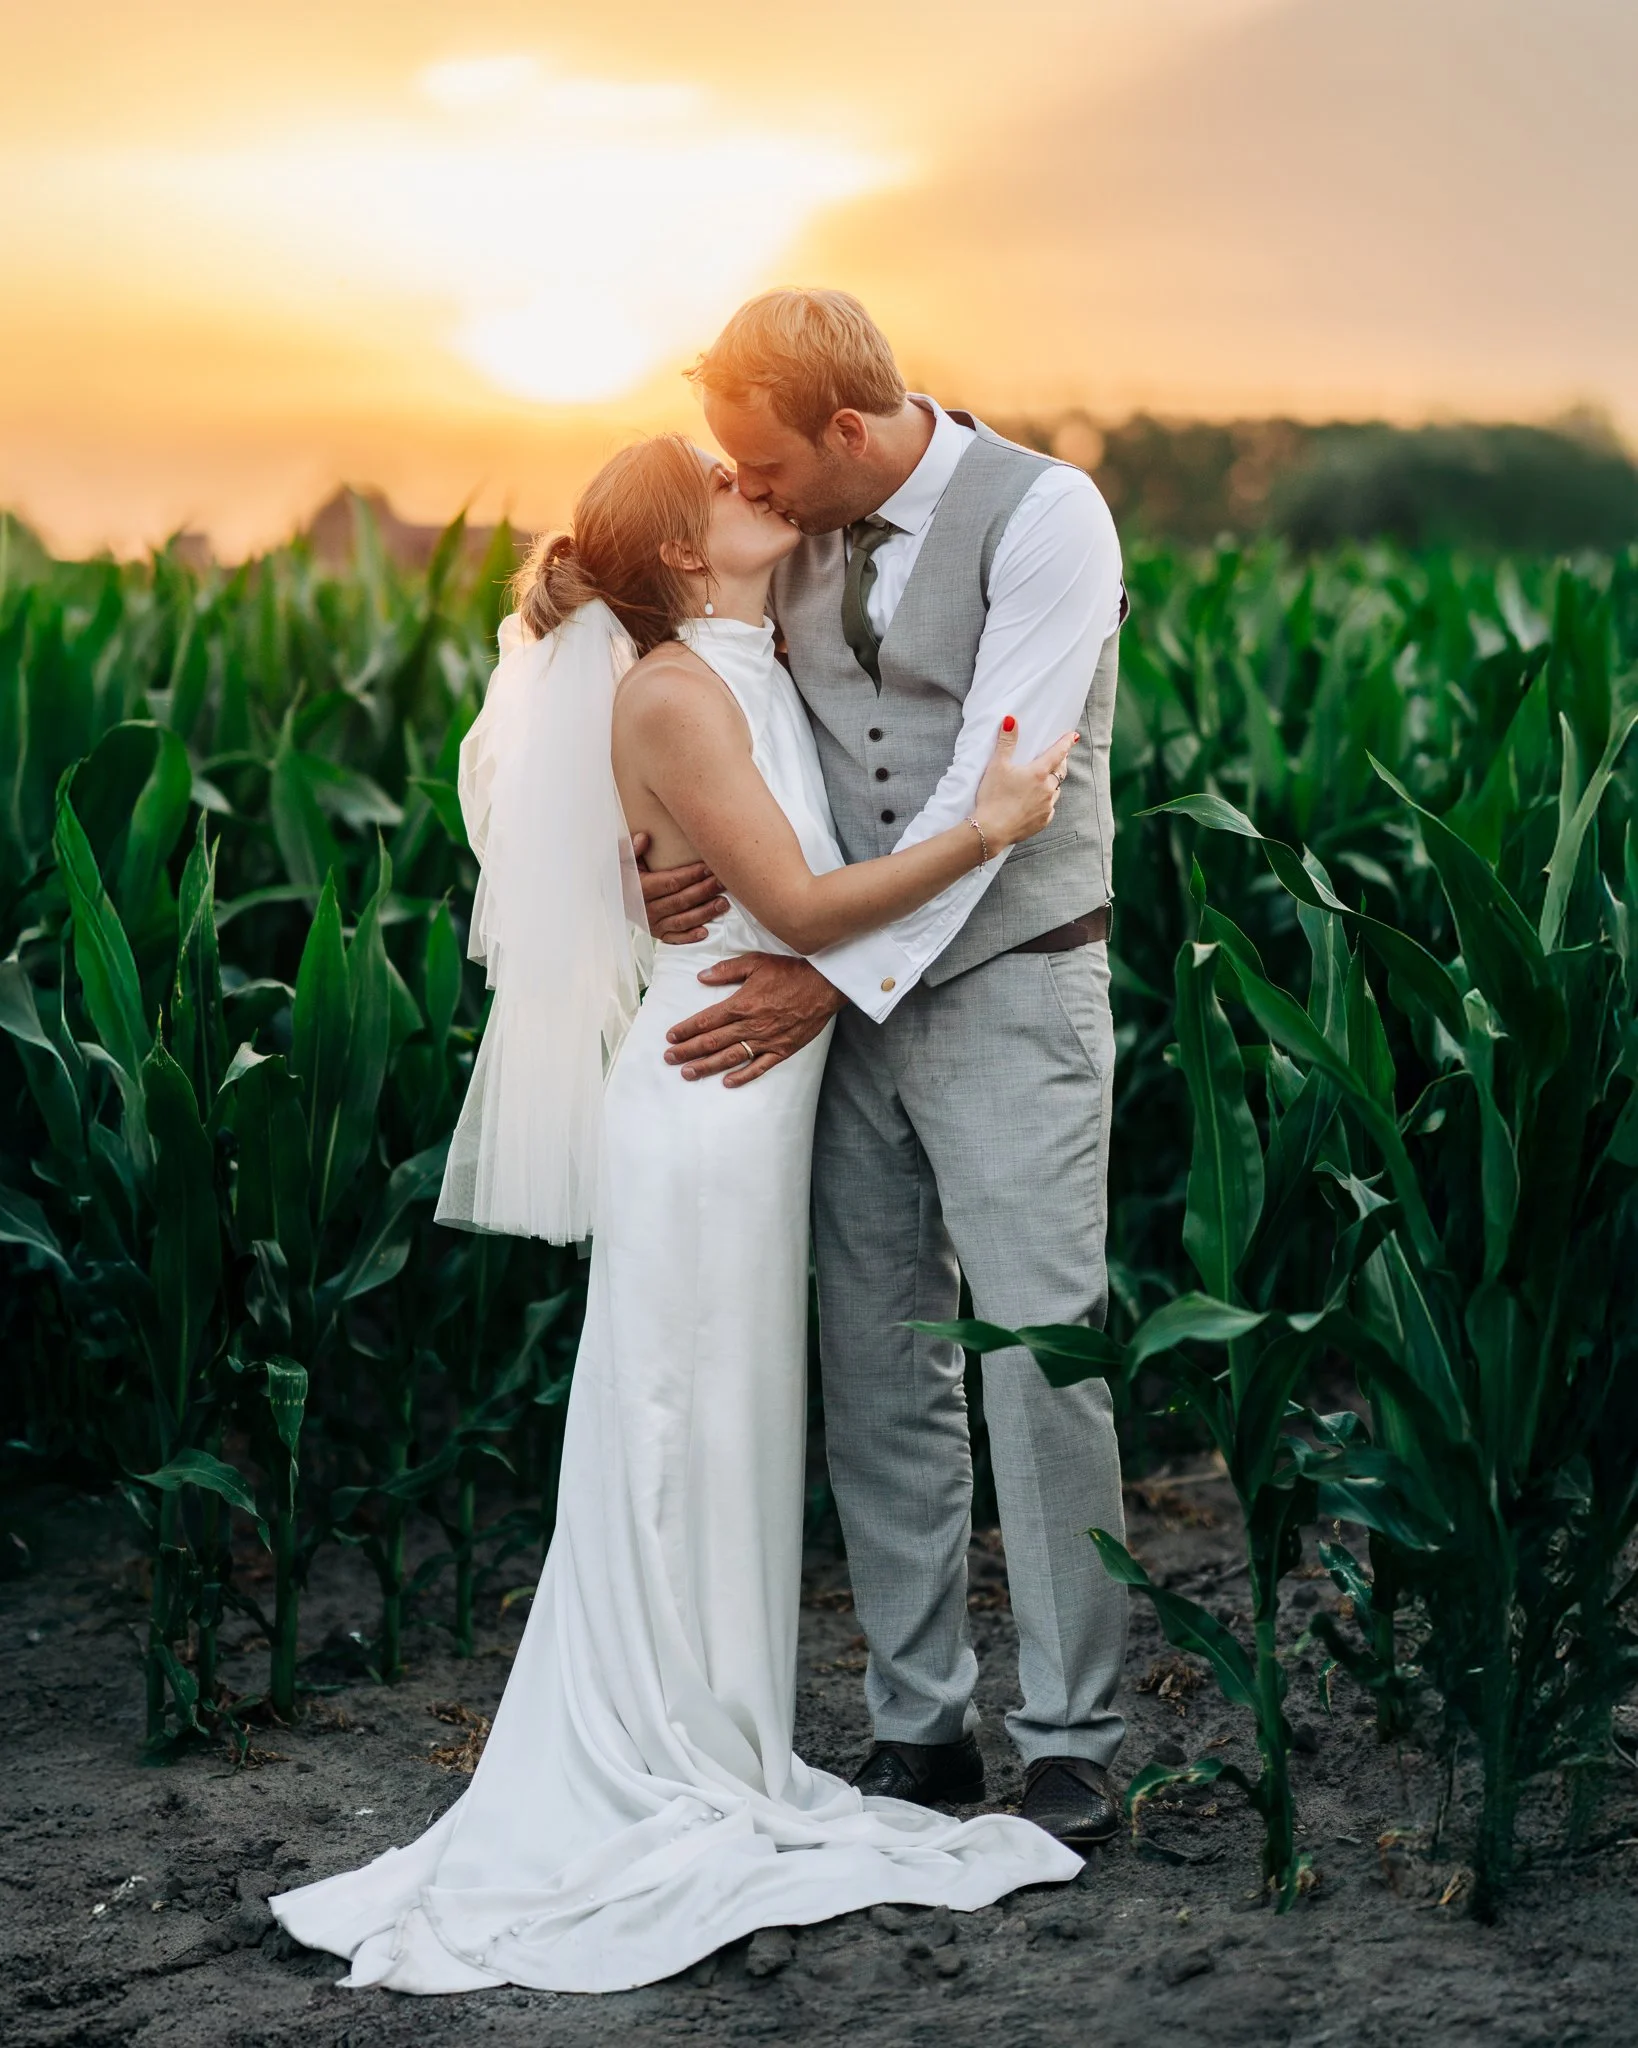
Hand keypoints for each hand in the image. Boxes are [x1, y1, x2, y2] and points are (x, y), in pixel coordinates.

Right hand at [631, 831, 729, 944]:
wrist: (615, 896)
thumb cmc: (623, 874)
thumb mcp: (622, 858)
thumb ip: (631, 848)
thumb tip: (645, 837)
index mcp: (640, 888)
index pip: (671, 882)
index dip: (692, 875)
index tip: (709, 868)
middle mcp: (646, 908)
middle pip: (681, 900)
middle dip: (705, 891)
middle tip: (723, 882)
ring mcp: (653, 923)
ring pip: (682, 920)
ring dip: (704, 913)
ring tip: (723, 904)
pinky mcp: (658, 933)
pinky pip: (675, 938)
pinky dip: (690, 937)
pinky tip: (706, 932)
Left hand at [664, 953, 845, 1085]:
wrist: (825, 985)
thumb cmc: (791, 971)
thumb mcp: (756, 962)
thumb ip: (727, 970)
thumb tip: (702, 977)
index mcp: (741, 1003)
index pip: (706, 1020)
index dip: (686, 1030)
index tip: (670, 1037)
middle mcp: (750, 1025)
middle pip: (712, 1041)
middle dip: (688, 1051)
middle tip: (669, 1059)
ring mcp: (766, 1040)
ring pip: (730, 1057)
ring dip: (706, 1066)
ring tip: (688, 1073)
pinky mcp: (782, 1050)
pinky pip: (759, 1067)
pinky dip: (743, 1076)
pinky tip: (727, 1082)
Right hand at [974, 719, 1079, 849]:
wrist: (991, 830)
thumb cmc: (993, 796)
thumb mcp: (997, 766)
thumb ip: (1006, 742)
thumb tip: (1011, 720)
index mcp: (1038, 773)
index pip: (1058, 753)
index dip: (1066, 743)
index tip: (1074, 736)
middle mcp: (1047, 789)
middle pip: (1060, 772)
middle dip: (1060, 764)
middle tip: (1059, 759)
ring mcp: (1047, 807)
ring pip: (1055, 792)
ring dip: (1052, 785)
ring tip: (1043, 783)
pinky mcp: (1042, 822)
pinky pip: (1049, 809)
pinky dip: (1045, 804)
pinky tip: (1036, 804)